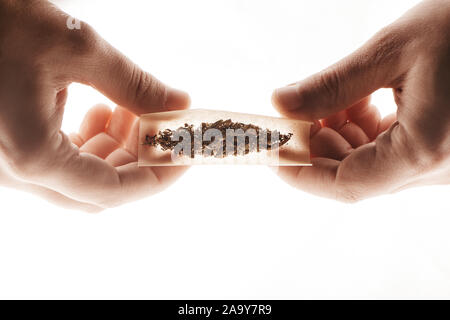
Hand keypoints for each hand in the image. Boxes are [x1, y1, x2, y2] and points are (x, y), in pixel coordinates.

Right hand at [0, 0, 189, 210]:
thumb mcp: (78, 49)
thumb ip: (135, 85)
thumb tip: (179, 104)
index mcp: (34, 156)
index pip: (114, 190)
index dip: (157, 176)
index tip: (183, 156)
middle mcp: (18, 171)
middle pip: (100, 188)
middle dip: (139, 160)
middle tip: (163, 127)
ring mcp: (11, 163)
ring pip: (82, 177)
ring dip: (117, 150)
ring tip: (134, 111)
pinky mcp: (12, 148)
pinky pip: (62, 162)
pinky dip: (92, 143)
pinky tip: (103, 111)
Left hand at [271, 0, 449, 201]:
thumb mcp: (394, 49)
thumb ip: (332, 85)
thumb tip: (281, 103)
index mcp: (424, 151)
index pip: (345, 185)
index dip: (300, 173)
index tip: (272, 153)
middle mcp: (437, 168)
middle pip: (355, 174)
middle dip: (318, 147)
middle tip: (295, 113)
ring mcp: (442, 162)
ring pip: (371, 162)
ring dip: (340, 135)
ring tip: (328, 99)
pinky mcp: (441, 147)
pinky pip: (392, 150)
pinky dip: (365, 130)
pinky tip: (355, 100)